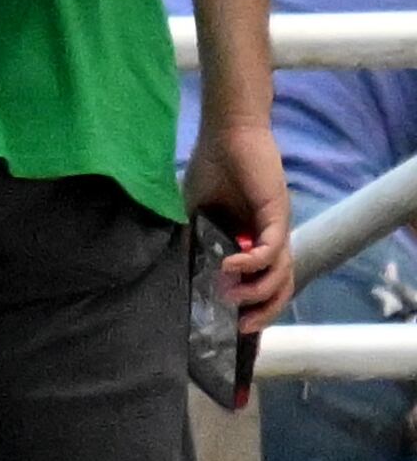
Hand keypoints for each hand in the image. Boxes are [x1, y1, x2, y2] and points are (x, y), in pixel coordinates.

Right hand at [186, 112, 296, 330]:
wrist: (227, 132)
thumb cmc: (212, 167)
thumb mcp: (195, 213)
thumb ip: (193, 240)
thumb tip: (178, 271)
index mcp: (253, 239)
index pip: (263, 280)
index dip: (254, 304)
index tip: (233, 324)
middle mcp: (271, 238)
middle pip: (281, 286)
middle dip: (265, 311)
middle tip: (242, 327)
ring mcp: (276, 228)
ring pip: (281, 274)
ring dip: (258, 293)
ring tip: (231, 298)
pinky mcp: (276, 216)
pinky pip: (271, 251)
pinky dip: (252, 264)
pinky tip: (229, 267)